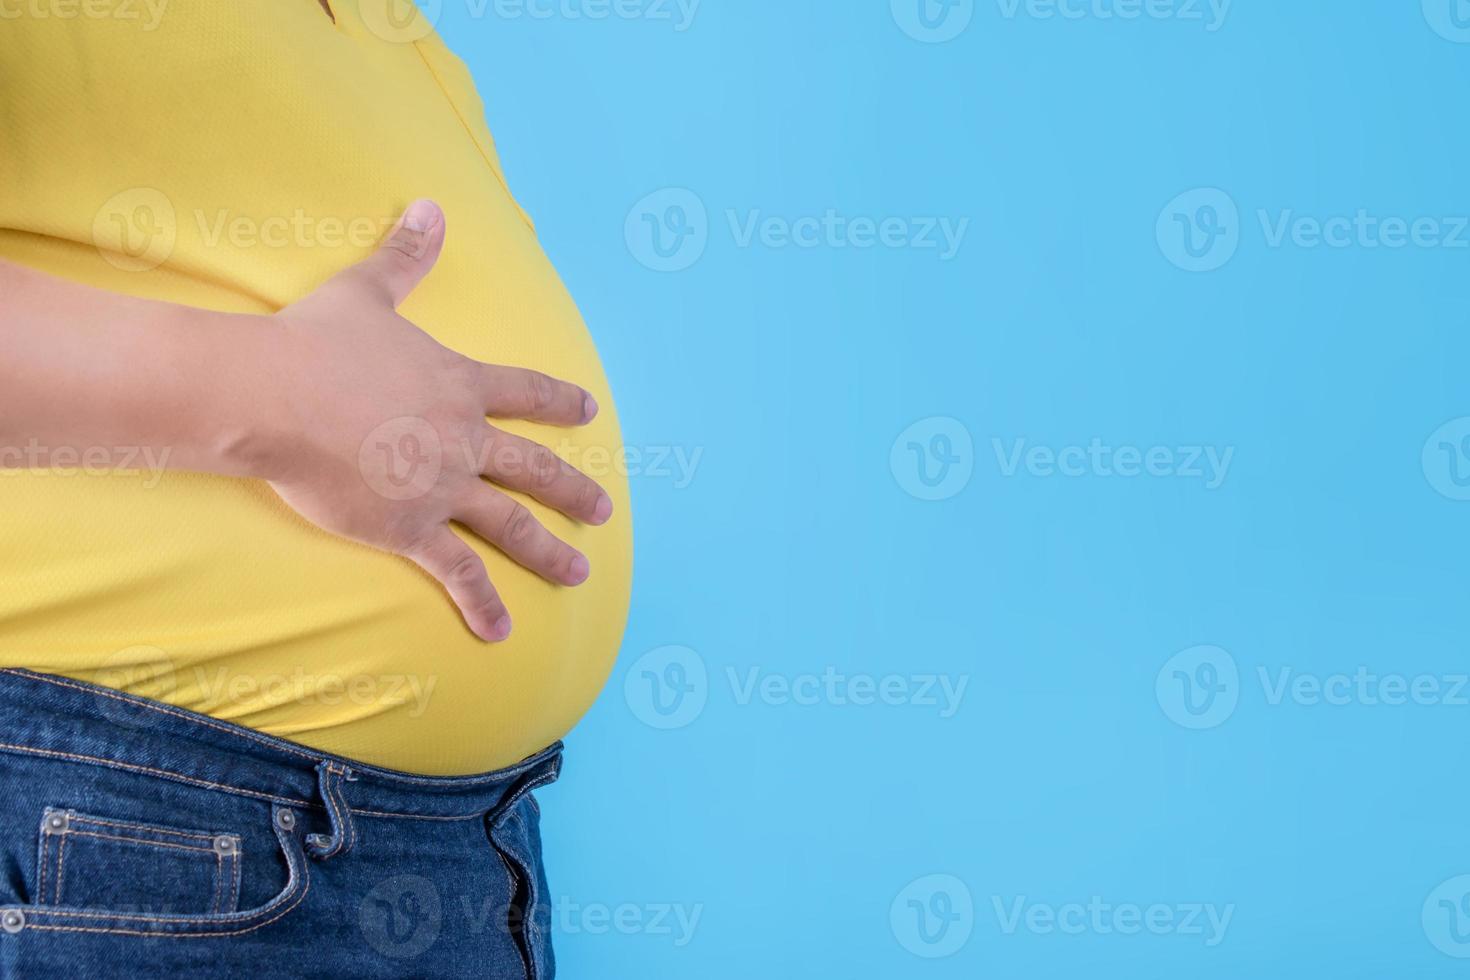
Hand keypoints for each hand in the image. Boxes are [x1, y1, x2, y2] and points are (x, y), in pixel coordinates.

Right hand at [263, 200, 610, 642]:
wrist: (274, 393)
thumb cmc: (314, 342)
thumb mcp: (367, 291)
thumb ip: (405, 255)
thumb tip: (430, 206)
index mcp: (459, 384)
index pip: (525, 393)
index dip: (560, 402)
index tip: (590, 412)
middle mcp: (464, 437)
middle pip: (534, 467)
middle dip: (572, 490)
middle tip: (604, 510)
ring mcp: (443, 485)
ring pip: (511, 523)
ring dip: (548, 550)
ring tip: (580, 573)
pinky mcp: (411, 526)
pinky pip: (457, 570)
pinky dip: (481, 602)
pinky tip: (502, 632)